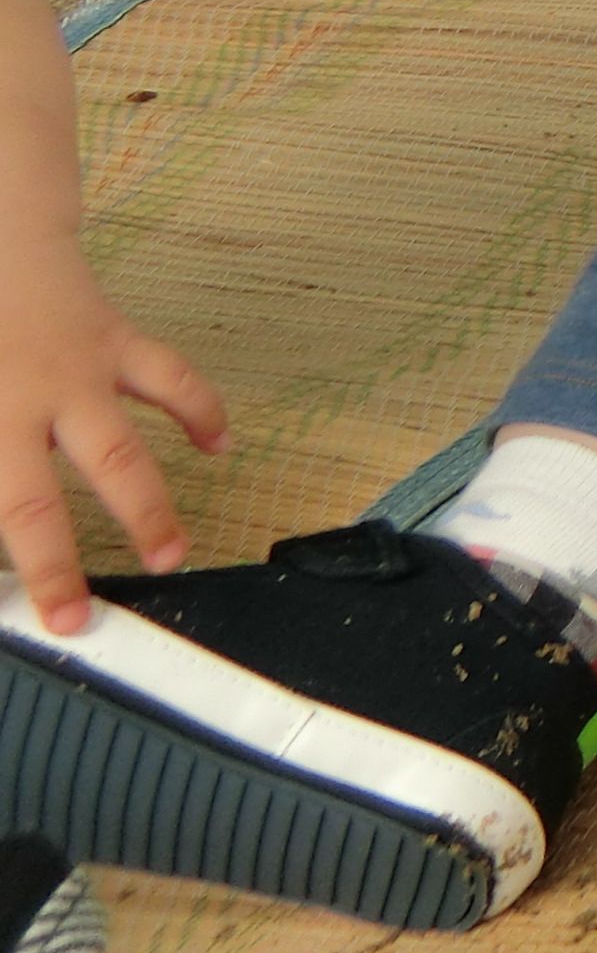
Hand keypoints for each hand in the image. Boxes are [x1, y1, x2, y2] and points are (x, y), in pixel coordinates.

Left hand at [0, 238, 227, 633]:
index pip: (6, 507)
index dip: (28, 563)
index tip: (40, 612)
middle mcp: (31, 402)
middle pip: (50, 497)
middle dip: (67, 560)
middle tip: (89, 614)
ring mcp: (79, 372)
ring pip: (122, 451)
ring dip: (149, 505)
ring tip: (173, 552)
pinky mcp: (114, 339)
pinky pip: (168, 377)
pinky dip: (200, 409)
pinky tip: (219, 442)